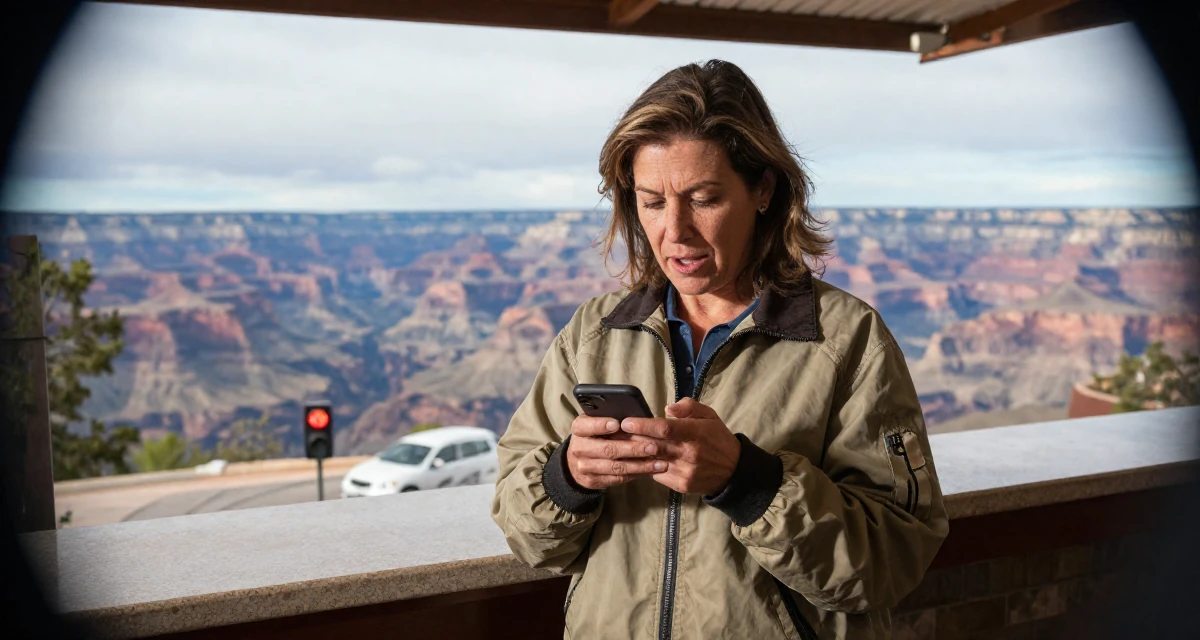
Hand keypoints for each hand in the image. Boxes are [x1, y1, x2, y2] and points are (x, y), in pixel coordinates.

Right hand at [565, 415, 665, 490]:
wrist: (577, 460)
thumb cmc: (595, 434)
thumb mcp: (596, 422)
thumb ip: (610, 417)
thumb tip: (636, 416)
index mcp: (579, 428)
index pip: (586, 425)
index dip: (600, 425)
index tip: (617, 424)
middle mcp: (579, 448)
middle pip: (607, 449)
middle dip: (633, 449)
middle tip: (653, 447)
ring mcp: (585, 467)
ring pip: (616, 467)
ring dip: (640, 465)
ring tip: (659, 463)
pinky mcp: (593, 481)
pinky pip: (618, 478)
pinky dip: (636, 474)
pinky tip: (650, 470)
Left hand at [618, 398, 740, 495]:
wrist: (733, 471)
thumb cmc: (717, 438)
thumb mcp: (709, 416)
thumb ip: (689, 407)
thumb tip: (668, 408)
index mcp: (696, 433)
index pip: (665, 429)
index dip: (644, 425)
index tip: (626, 422)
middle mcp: (690, 454)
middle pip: (654, 446)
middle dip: (632, 439)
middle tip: (615, 433)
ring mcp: (685, 471)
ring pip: (652, 462)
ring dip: (636, 454)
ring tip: (622, 445)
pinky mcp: (681, 485)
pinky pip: (657, 474)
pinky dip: (649, 466)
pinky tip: (642, 459)